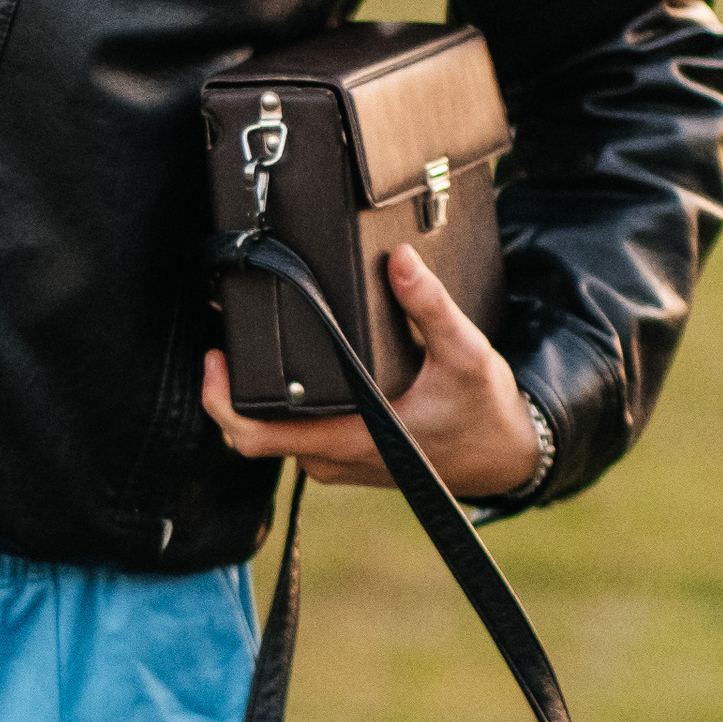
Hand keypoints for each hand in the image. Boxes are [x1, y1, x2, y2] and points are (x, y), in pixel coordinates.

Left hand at [201, 248, 542, 496]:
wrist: (507, 456)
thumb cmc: (483, 413)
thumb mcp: (465, 354)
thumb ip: (430, 306)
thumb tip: (400, 260)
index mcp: (349, 439)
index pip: (256, 437)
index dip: (221, 401)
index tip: (215, 358)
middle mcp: (333, 458)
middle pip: (254, 432)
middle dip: (233, 387)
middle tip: (228, 335)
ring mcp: (336, 461)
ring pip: (276, 433)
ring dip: (258, 396)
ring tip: (252, 344)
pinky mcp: (345, 455)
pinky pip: (296, 434)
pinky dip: (284, 405)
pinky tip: (287, 369)